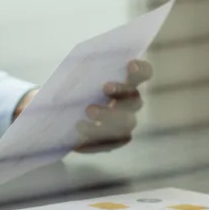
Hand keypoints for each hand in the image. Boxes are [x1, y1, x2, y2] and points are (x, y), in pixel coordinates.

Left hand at [15, 59, 151, 153]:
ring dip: (107, 119)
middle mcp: (130, 103)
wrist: (64, 113)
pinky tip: (78, 138)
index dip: (141, 69)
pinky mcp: (112, 142)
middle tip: (105, 87)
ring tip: (83, 118)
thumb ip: (83, 70)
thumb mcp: (77, 74)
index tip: (130, 65)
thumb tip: (77, 68)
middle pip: (135, 100)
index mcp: (126, 81)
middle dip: (122, 93)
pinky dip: (94, 141)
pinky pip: (109, 144)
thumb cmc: (76, 87)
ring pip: (125, 124)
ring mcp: (124, 124)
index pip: (144, 73)